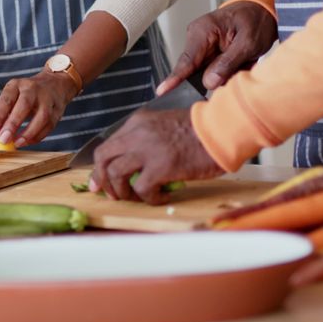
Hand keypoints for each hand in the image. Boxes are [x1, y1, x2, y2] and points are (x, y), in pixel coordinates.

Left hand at [0, 72, 77, 146]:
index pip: (6, 100)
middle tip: (3, 139)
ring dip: (28, 133)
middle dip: (13, 124)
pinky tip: (26, 142)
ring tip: (16, 144)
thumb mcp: (13, 95)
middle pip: (24, 105)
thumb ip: (4, 112)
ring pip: (42, 117)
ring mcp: (48, 99)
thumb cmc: (26, 94)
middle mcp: (33, 89)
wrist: (54, 83)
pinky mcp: (58, 110)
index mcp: (17, 84)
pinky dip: (37, 136)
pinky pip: (49, 126)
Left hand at [90, 108, 224, 204]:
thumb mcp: (166, 125)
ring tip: (136, 198)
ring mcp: (147, 150)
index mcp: (138, 122)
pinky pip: (142, 189)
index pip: (108, 145)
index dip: (101, 166)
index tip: (100, 181)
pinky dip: (148, 198)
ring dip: (122, 192)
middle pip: (103, 158)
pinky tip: (160, 198)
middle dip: (101, 180)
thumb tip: (137, 163)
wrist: (222, 129)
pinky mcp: (161, 166)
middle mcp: (137, 133)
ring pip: (116, 174)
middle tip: (110, 194)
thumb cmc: (201, 130)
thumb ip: (147, 138)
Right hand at [156, 1, 276, 94]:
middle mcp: (197, 38)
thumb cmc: (256, 19)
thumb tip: (208, 82)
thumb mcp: (248, 43)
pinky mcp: (209, 53)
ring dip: (226, 74)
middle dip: (215, 78)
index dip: (175, 79)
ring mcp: (202, 46)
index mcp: (202, 31)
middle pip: (195, 71)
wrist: (262, 10)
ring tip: (245, 61)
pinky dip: (228, 71)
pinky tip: (242, 62)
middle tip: (237, 70)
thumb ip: (228, 63)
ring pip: (206, 74)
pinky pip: (213, 71)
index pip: (186, 60)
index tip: (162, 92)